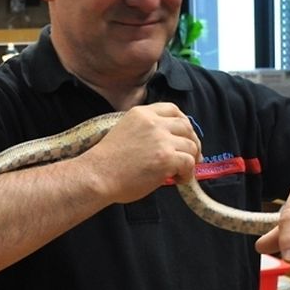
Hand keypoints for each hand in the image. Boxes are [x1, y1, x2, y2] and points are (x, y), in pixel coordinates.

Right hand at [79, 103, 200, 204]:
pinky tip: (179, 180)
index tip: (185, 136)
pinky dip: (188, 173)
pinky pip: (189, 163)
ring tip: (180, 172)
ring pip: (191, 145)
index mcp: (141, 113)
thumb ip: (145, 130)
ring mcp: (161, 139)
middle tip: (191, 157)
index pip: (173, 109)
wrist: (97, 176)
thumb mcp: (124, 130)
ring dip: (190, 160)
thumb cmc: (106, 162)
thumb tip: (167, 142)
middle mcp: (153, 122)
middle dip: (192, 141)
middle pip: (186, 126)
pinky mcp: (166, 158)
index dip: (184, 123)